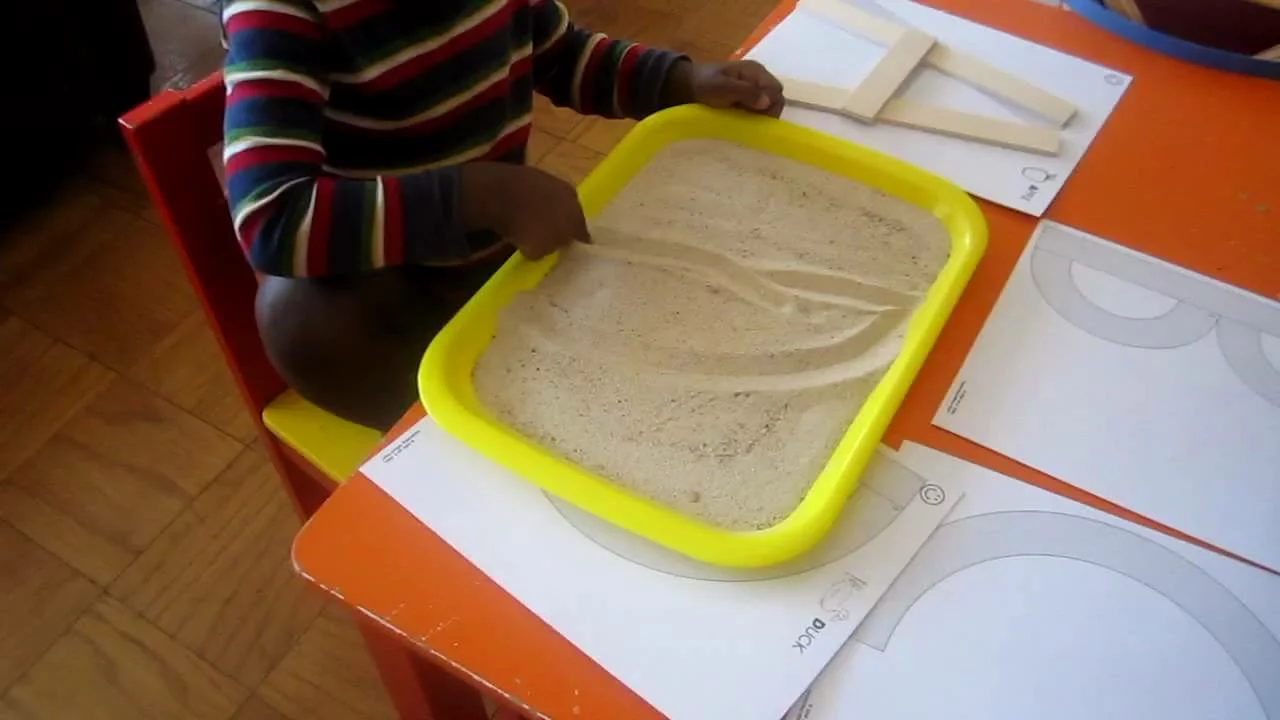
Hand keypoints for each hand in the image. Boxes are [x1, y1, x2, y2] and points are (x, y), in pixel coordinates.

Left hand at [460, 163, 589, 259]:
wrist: (501, 193)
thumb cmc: (523, 228)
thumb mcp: (537, 252)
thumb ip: (549, 249)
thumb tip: (550, 244)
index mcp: (577, 219)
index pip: (582, 236)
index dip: (573, 243)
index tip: (565, 249)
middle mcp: (572, 198)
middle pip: (571, 214)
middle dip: (563, 223)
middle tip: (551, 233)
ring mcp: (554, 181)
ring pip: (556, 199)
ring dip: (548, 208)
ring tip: (534, 219)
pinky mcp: (536, 171)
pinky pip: (539, 190)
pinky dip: (533, 197)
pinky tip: (522, 205)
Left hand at [663, 59, 784, 116]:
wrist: (685, 86)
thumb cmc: (703, 84)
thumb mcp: (722, 88)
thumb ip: (745, 92)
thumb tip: (767, 102)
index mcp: (756, 71)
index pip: (776, 90)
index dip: (771, 104)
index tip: (758, 117)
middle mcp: (758, 79)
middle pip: (775, 98)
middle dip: (767, 112)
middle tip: (752, 123)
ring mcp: (753, 90)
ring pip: (767, 106)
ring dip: (760, 117)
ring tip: (746, 124)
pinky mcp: (746, 100)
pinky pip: (757, 111)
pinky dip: (754, 118)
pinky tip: (744, 124)